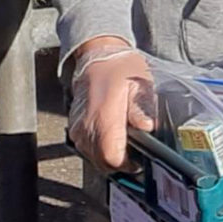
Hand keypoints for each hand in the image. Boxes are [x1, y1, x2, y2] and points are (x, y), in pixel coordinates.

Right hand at [66, 38, 155, 171]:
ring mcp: (78, 128)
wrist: (97, 57)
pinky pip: (86, 150)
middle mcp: (87, 126)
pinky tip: (111, 138)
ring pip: (93, 159)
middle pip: (102, 163)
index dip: (127, 164)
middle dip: (120, 163)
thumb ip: (143, 107)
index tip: (139, 160)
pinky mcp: (74, 129)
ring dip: (109, 157)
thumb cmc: (119, 69)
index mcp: (104, 116)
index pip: (111, 157)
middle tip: (135, 154)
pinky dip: (99, 150)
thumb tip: (147, 126)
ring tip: (124, 144)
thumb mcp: (139, 83)